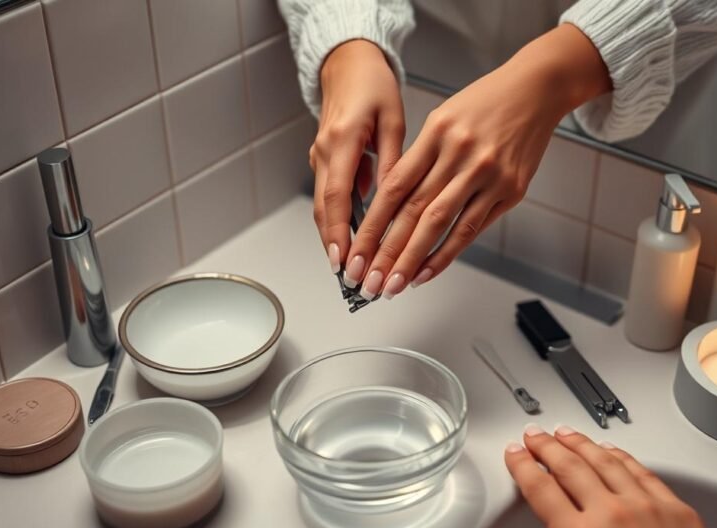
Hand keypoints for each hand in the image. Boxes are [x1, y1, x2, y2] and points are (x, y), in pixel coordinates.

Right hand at [312, 40, 404, 274]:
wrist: (347, 64)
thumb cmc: (373, 85)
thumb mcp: (393, 119)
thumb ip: (394, 161)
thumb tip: (395, 200)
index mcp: (343, 139)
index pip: (337, 195)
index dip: (339, 232)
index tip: (343, 258)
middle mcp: (326, 150)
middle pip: (323, 209)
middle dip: (334, 246)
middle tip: (348, 275)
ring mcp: (321, 156)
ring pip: (323, 206)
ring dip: (335, 237)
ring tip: (351, 266)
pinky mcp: (324, 159)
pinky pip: (329, 195)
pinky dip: (339, 219)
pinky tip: (354, 239)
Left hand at [343, 24, 609, 298]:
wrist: (538, 89)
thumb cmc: (486, 102)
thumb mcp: (443, 117)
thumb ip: (419, 157)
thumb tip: (391, 200)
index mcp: (437, 133)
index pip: (395, 188)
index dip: (372, 225)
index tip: (356, 251)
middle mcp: (460, 155)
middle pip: (414, 212)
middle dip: (387, 252)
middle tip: (367, 281)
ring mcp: (487, 175)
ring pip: (441, 225)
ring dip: (413, 260)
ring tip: (393, 285)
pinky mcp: (509, 191)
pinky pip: (472, 229)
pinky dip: (447, 253)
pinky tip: (427, 272)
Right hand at [471, 425, 716, 527]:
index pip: (540, 487)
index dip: (522, 466)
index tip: (514, 454)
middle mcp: (612, 513)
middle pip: (570, 466)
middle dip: (547, 447)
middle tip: (534, 436)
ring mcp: (646, 507)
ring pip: (605, 460)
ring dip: (581, 444)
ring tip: (565, 434)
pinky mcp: (675, 509)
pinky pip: (642, 471)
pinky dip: (621, 456)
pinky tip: (612, 450)